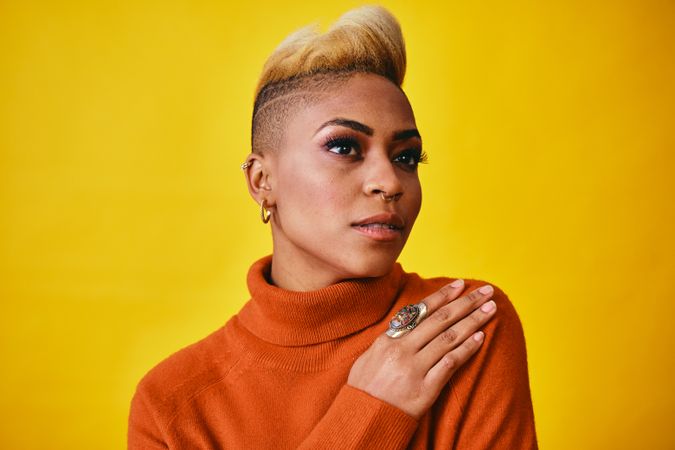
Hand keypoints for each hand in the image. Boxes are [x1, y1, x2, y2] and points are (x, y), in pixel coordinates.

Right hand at [347, 280, 496, 418]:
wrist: (364, 420)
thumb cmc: (364, 389)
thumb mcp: (368, 357)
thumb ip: (388, 340)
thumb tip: (404, 324)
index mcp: (388, 339)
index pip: (421, 311)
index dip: (443, 296)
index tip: (460, 285)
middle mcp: (402, 350)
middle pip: (440, 320)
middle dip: (466, 303)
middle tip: (486, 291)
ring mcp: (415, 369)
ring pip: (449, 338)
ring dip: (473, 321)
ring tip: (490, 309)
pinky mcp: (426, 389)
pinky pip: (451, 364)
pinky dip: (467, 348)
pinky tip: (481, 338)